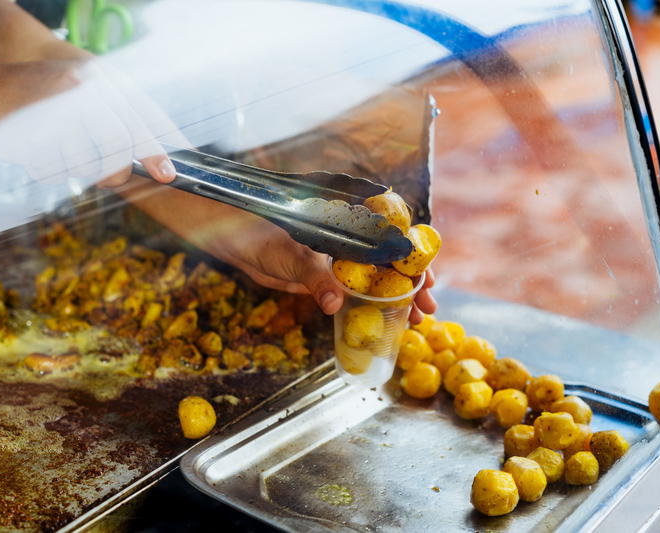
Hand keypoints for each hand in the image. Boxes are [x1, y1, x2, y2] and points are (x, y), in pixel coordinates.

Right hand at [0, 58, 182, 185]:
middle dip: (119, 171)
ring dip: (81, 171)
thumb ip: (125, 115)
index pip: (140, 118)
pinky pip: (53, 172)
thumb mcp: (90, 90)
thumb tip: (162, 157)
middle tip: (114, 180)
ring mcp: (54, 110)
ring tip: (69, 156)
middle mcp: (81, 90)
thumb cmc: (50, 93)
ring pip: (86, 164)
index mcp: (103, 79)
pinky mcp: (27, 133)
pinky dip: (52, 172)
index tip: (168, 174)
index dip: (156, 150)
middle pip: (118, 141)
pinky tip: (44, 153)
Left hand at [200, 216, 437, 320]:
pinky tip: (386, 322)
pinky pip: (355, 293)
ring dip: (396, 299)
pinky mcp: (323, 278)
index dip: (412, 259)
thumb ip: (315, 278)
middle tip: (428, 308)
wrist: (231, 239)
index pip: (391, 239)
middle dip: (412, 285)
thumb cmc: (260, 233)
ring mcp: (337, 260)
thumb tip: (334, 304)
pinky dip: (371, 306)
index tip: (427, 278)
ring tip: (415, 320)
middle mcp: (348, 239)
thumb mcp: (292, 254)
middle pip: (390, 262)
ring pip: (376, 280)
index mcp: (347, 222)